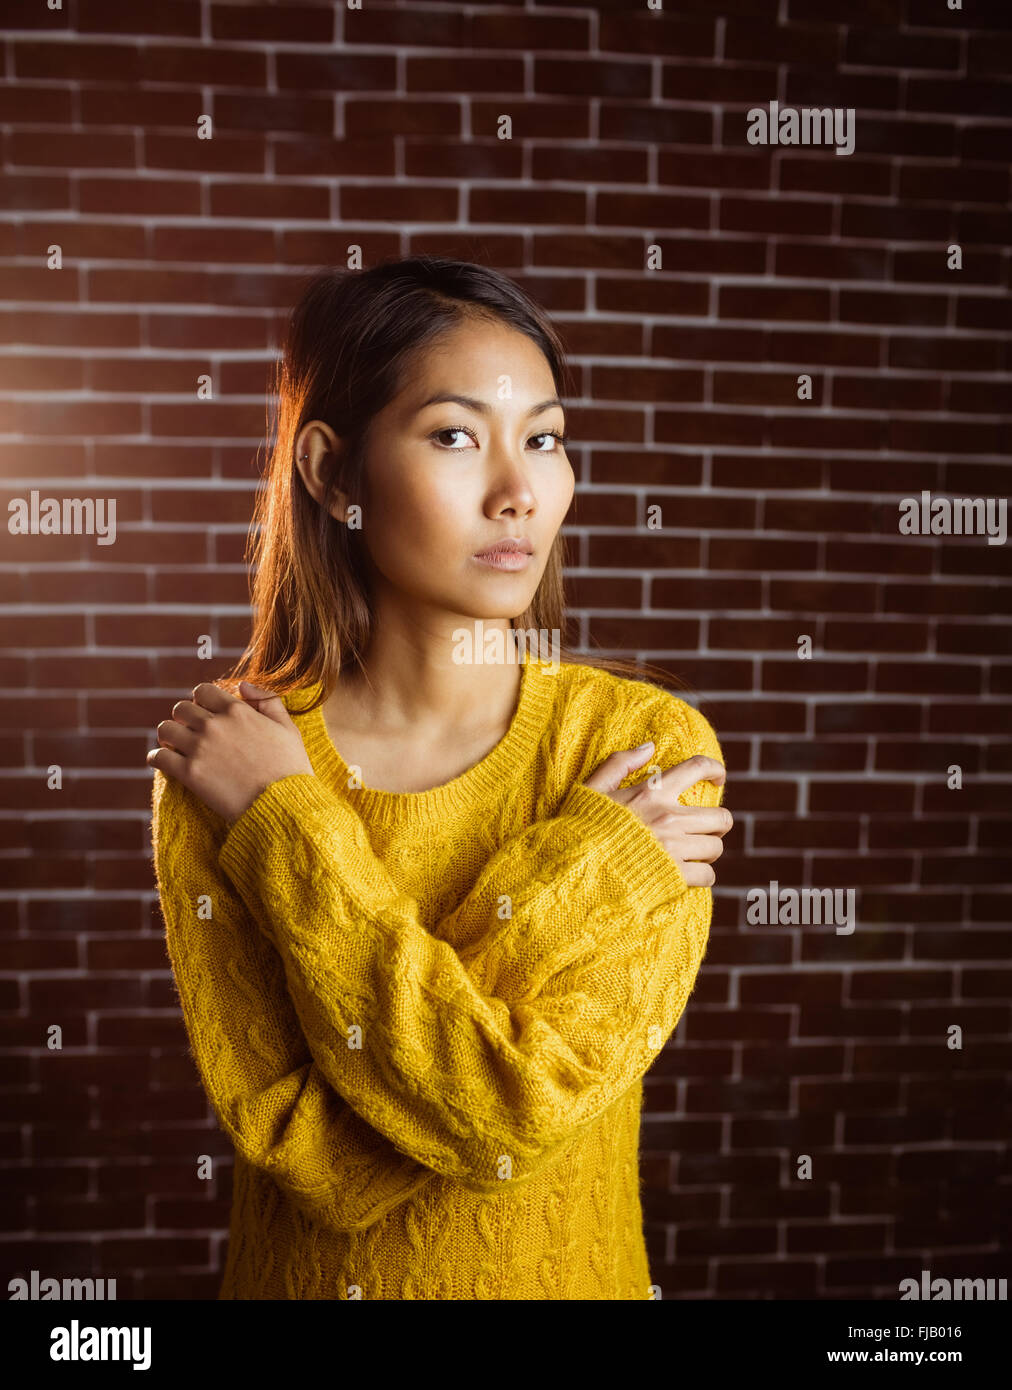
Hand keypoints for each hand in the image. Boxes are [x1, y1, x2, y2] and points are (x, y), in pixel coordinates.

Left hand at [146, 680, 314, 823]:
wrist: (283, 805)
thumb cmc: (289, 768)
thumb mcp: (288, 728)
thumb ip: (267, 700)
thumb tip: (243, 684)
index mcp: (237, 710)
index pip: (202, 691)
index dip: (200, 701)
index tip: (203, 713)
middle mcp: (214, 725)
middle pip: (180, 709)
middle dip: (183, 718)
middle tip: (189, 732)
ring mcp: (199, 749)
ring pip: (165, 729)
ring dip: (169, 736)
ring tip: (175, 746)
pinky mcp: (189, 774)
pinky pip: (158, 757)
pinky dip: (158, 758)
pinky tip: (165, 762)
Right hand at [582, 742, 730, 886]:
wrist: (575, 866)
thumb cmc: (582, 826)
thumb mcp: (594, 788)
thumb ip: (620, 763)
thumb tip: (649, 747)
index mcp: (652, 792)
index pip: (697, 768)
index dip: (715, 769)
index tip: (718, 777)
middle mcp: (669, 817)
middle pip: (721, 817)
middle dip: (718, 823)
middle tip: (707, 829)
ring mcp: (674, 847)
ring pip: (716, 847)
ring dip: (708, 851)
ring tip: (694, 854)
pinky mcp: (675, 875)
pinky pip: (707, 875)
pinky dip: (702, 876)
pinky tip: (689, 875)